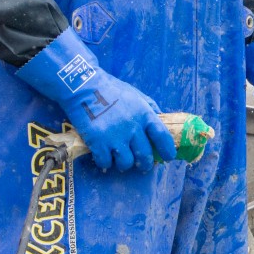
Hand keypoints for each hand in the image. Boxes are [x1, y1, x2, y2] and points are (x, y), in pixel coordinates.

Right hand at [16, 29, 176, 172]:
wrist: (85, 87)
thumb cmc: (111, 89)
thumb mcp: (136, 94)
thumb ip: (149, 108)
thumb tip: (160, 120)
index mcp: (144, 114)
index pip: (162, 136)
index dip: (167, 149)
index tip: (169, 156)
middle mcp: (132, 127)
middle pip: (144, 155)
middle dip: (145, 164)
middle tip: (143, 166)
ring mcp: (115, 137)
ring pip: (126, 163)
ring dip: (124, 164)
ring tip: (120, 160)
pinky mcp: (98, 143)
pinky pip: (105, 162)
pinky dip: (105, 163)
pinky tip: (104, 157)